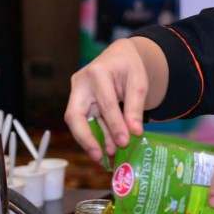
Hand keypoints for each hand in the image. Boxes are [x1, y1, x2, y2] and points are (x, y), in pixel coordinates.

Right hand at [65, 38, 148, 161]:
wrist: (120, 57)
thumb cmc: (129, 66)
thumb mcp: (139, 82)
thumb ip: (135, 107)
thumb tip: (134, 132)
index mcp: (97, 73)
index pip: (105, 103)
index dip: (114, 125)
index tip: (125, 142)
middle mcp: (80, 83)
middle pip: (75, 115)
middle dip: (86, 138)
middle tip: (99, 157)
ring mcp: (76, 94)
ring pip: (78, 123)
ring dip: (92, 141)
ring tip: (108, 157)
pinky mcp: (79, 103)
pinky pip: (85, 123)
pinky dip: (96, 136)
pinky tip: (107, 148)